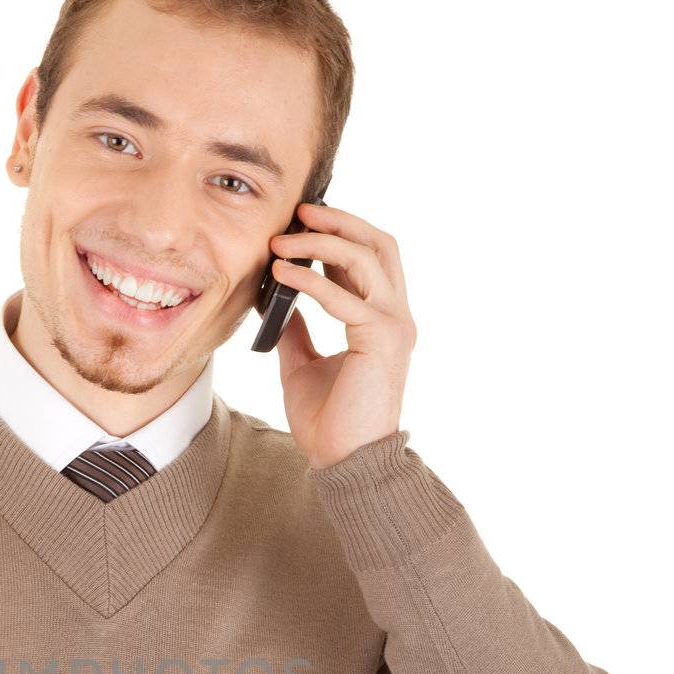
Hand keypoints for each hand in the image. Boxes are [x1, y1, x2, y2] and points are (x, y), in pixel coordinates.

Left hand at [267, 201, 417, 468]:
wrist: (346, 462)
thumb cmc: (329, 421)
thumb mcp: (302, 364)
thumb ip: (296, 330)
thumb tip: (276, 300)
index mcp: (383, 320)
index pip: (371, 259)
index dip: (341, 233)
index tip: (303, 222)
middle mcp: (397, 317)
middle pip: (379, 245)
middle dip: (340, 221)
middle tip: (299, 211)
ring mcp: (395, 326)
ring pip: (366, 259)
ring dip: (321, 243)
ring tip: (281, 241)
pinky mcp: (382, 340)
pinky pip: (343, 296)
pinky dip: (309, 280)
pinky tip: (280, 275)